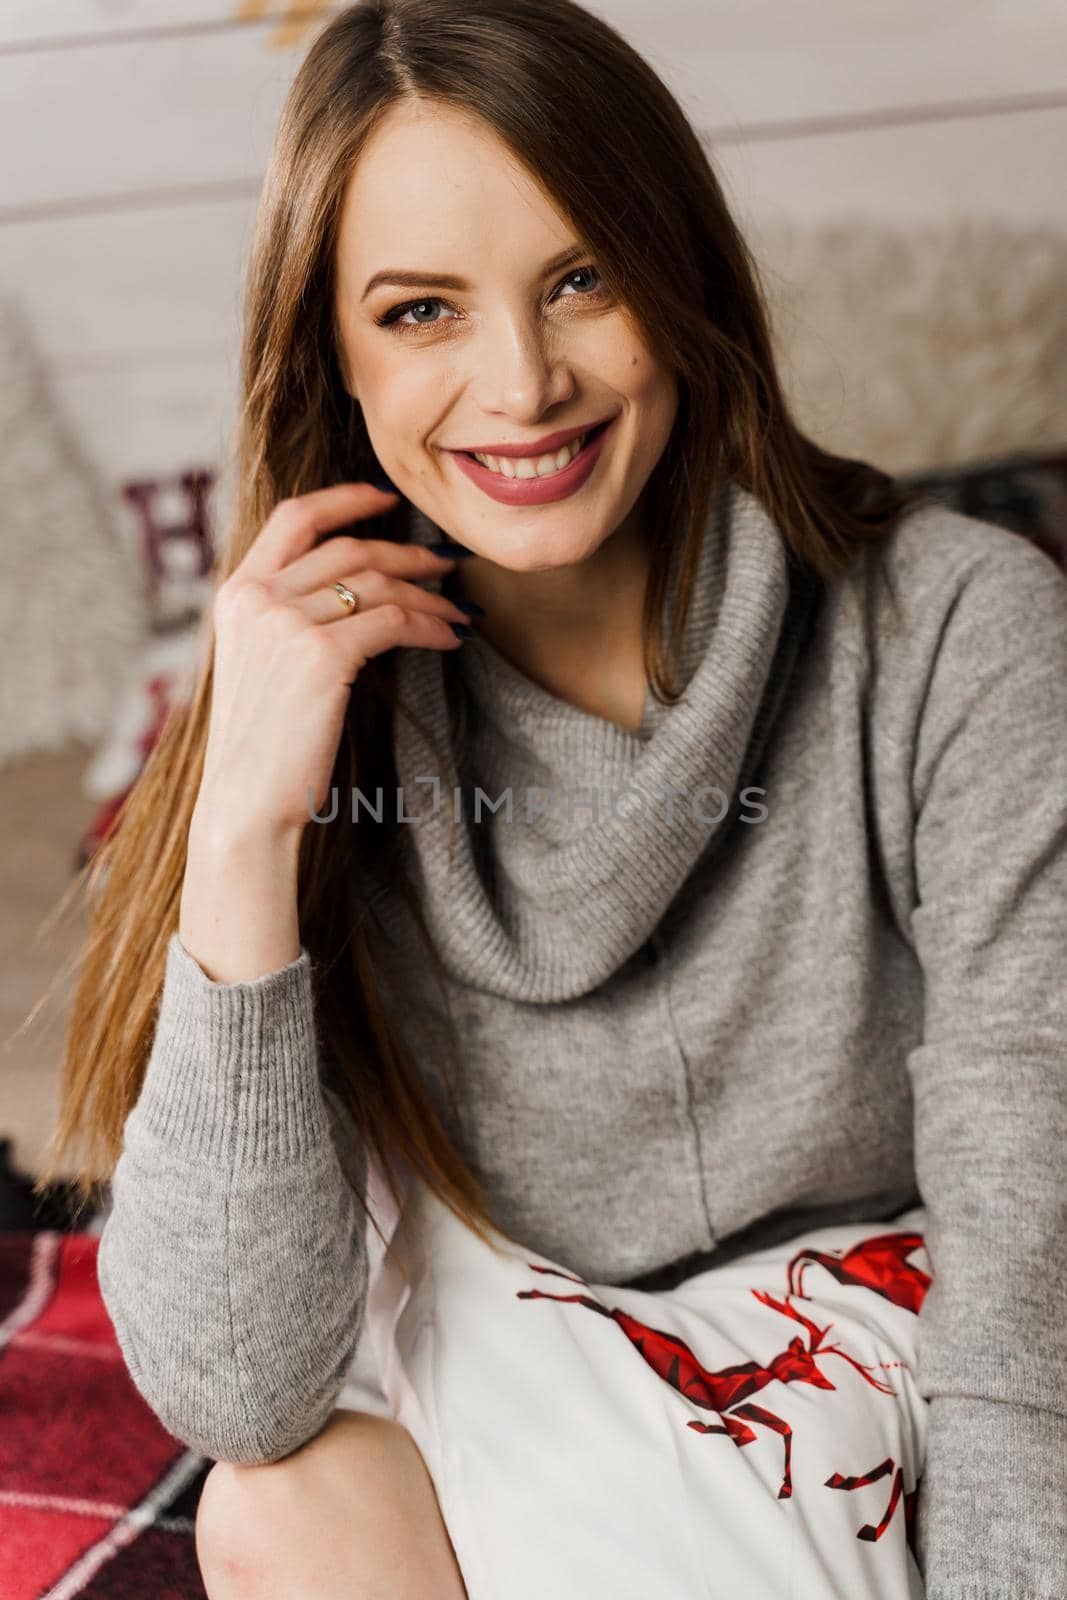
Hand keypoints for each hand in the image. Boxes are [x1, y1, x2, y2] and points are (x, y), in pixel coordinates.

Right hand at [194, 482, 466, 844]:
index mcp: (237, 593)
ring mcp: (286, 622)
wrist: (245, 803)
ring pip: (378, 585)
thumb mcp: (261, 665)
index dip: (346, 500)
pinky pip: (393, 622)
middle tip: (447, 566)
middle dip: (407, 554)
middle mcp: (257, 597)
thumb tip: (356, 592)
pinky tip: (449, 639)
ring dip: (429, 597)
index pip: (294, 518)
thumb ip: (289, 619)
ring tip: (459, 613)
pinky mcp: (321, 654)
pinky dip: (430, 627)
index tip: (387, 500)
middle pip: (349, 548)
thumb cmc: (263, 746)